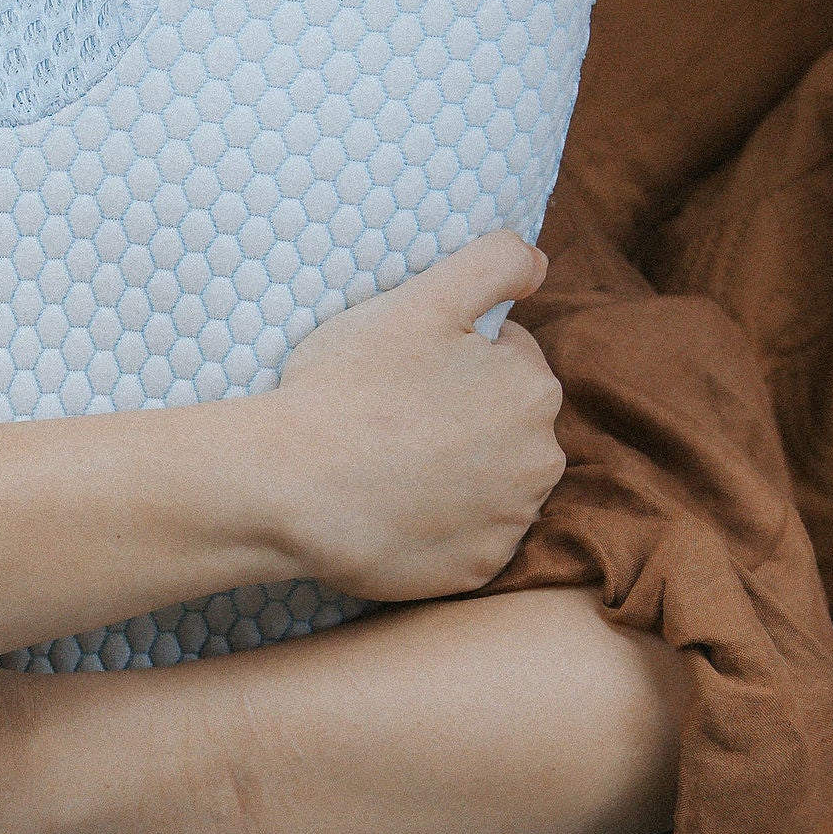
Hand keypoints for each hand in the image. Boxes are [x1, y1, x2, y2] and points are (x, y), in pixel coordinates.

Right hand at [258, 231, 564, 599]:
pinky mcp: (479, 570)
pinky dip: (442, 528)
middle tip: (393, 418)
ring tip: (391, 466)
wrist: (290, 488)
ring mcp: (510, 522)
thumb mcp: (422, 300)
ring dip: (458, 474)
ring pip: (492, 483)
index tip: (406, 371)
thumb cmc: (348, 388)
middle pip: (506, 424)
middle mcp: (541, 460)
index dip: (454, 356)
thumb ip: (496, 263)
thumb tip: (542, 263)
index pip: (507, 358)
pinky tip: (395, 510)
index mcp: (534, 389)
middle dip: (465, 417)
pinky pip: (470, 540)